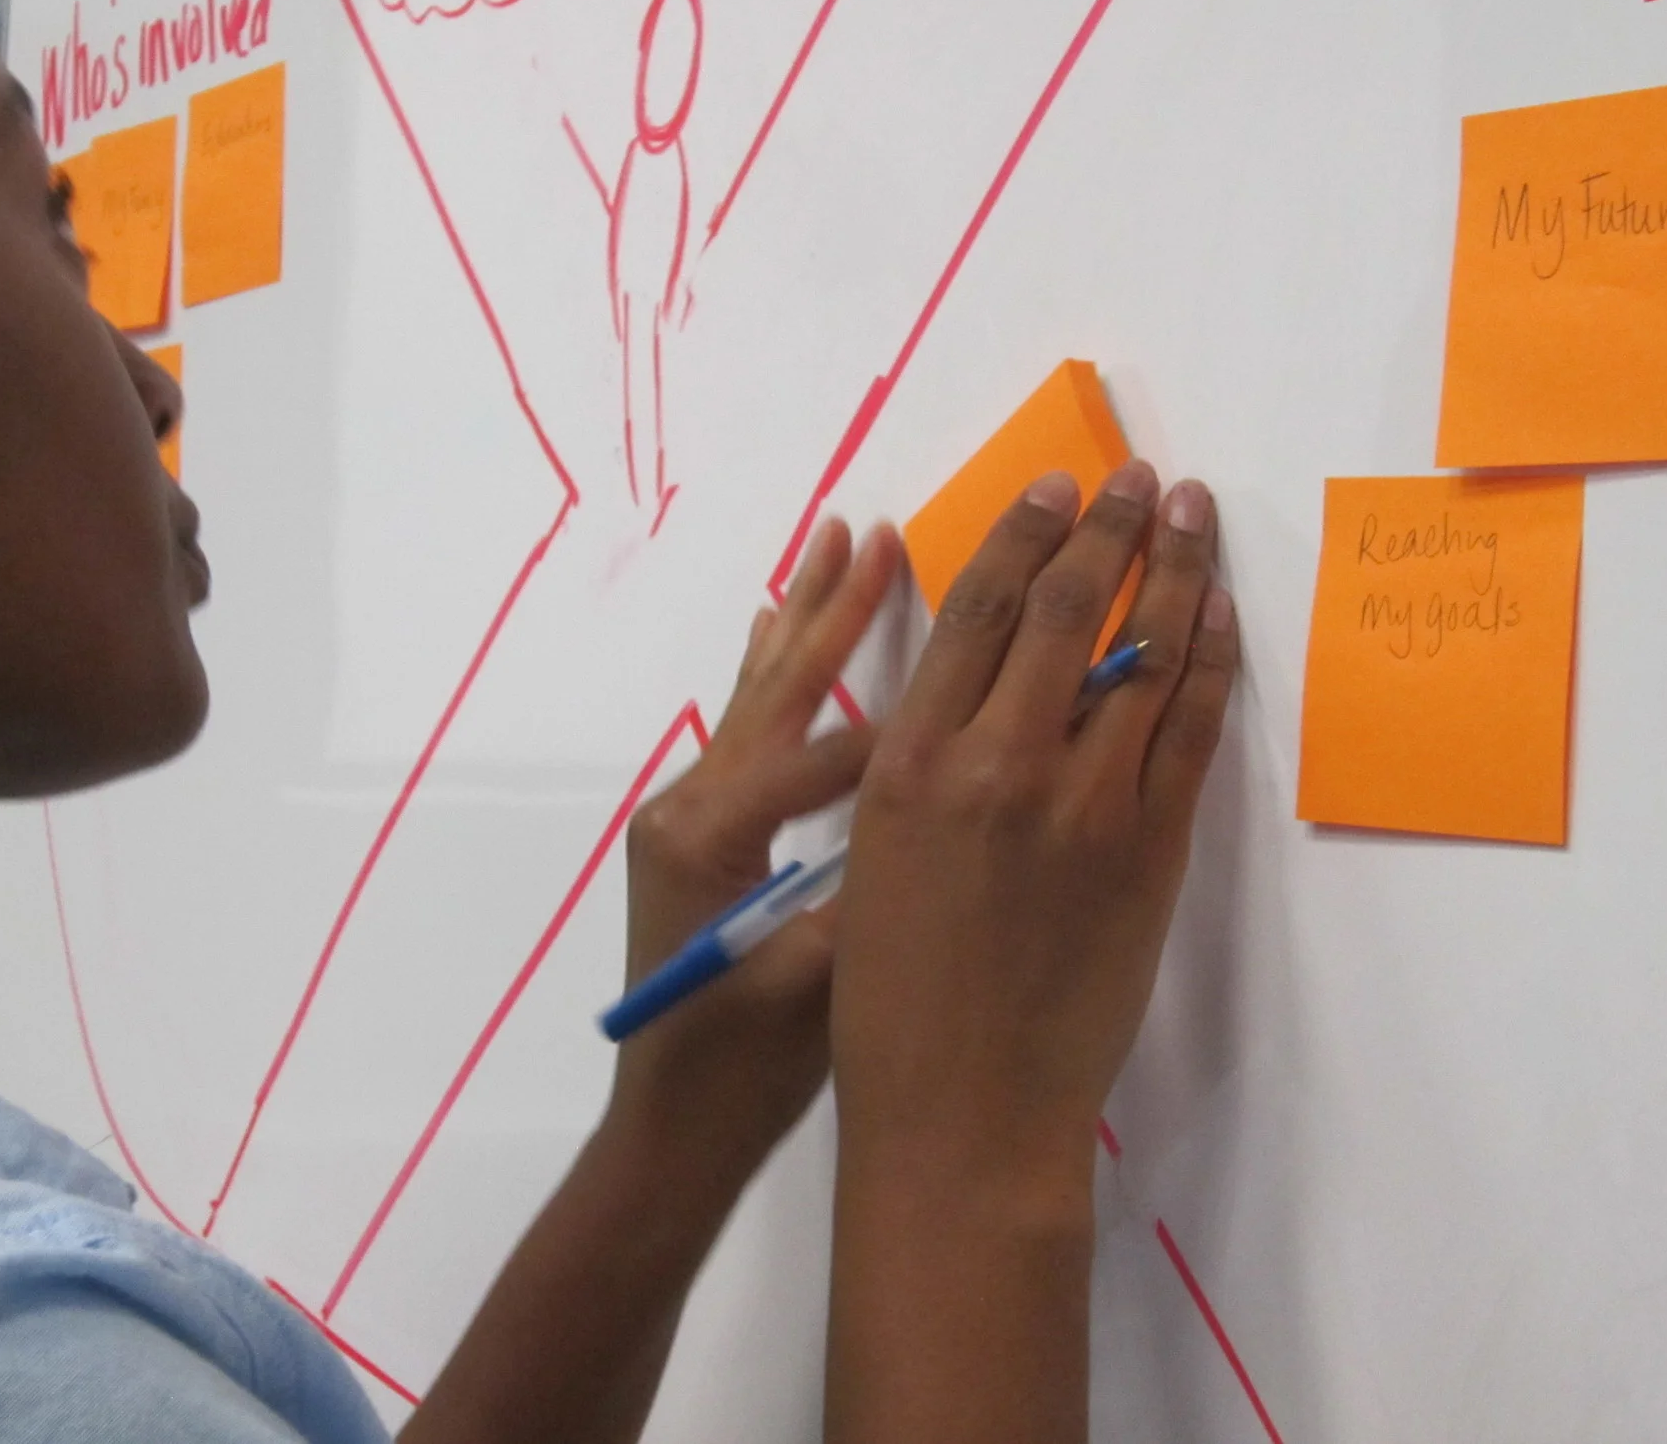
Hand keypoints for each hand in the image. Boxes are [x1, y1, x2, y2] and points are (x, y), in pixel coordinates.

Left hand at [604, 517, 901, 1197]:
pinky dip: (781, 675)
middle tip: (879, 531)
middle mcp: (690, 805)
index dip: (915, 720)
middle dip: (836, 614)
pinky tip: (787, 626)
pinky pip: (751, 732)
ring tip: (841, 539)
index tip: (998, 671)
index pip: (832, 757)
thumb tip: (948, 805)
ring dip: (807, 623)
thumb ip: (869, 896)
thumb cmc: (745, 1074)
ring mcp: (688, 815)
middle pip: (778, 690)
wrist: (667, 1135)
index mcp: (713, 835)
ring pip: (762, 698)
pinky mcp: (698, 834)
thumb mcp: (818, 986)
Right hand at [829, 462, 1236, 1204]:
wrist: (965, 1111)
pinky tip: (1221, 616)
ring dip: (1174, 571)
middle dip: (1106, 527)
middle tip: (1137, 475)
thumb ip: (916, 767)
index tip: (1053, 485)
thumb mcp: (871, 858)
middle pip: (1061, 609)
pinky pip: (1193, 731)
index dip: (1020, 534)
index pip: (973, 611)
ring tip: (1191, 513)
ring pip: (1141, 655)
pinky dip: (1212, 662)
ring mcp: (1084, 803)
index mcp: (910, 763)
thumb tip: (972, 689)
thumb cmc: (893, 1002)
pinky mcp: (1152, 849)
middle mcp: (997, 764)